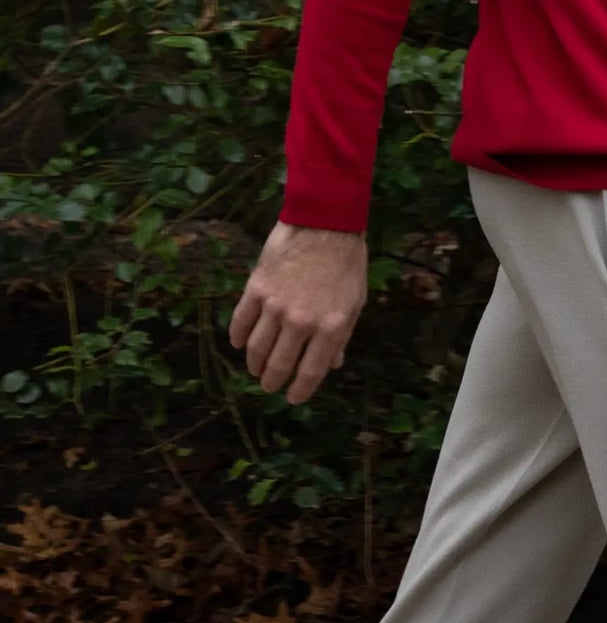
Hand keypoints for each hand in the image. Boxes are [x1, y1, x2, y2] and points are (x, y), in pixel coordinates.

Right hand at [228, 221, 367, 404]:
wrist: (324, 223)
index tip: (293, 399)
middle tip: (268, 387)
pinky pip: (241, 320)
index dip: (300, 390)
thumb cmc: (346, 265)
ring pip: (257, 347)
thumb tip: (333, 364)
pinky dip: (237, 336)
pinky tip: (238, 345)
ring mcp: (276, 305)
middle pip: (280, 364)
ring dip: (253, 364)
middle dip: (272, 381)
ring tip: (254, 370)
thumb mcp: (354, 304)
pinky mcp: (257, 287)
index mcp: (330, 329)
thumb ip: (341, 336)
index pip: (311, 371)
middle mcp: (301, 322)